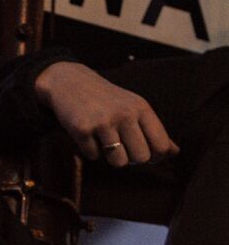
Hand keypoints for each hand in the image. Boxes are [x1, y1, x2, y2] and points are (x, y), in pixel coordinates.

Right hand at [33, 61, 177, 166]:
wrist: (70, 82)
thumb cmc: (106, 99)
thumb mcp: (134, 107)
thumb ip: (154, 129)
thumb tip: (174, 153)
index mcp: (141, 108)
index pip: (161, 145)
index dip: (155, 157)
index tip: (146, 154)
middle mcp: (125, 114)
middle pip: (141, 158)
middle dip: (132, 159)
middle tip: (122, 148)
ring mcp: (103, 122)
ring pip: (119, 162)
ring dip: (112, 158)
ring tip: (106, 143)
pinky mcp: (82, 129)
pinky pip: (94, 156)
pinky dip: (91, 151)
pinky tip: (88, 136)